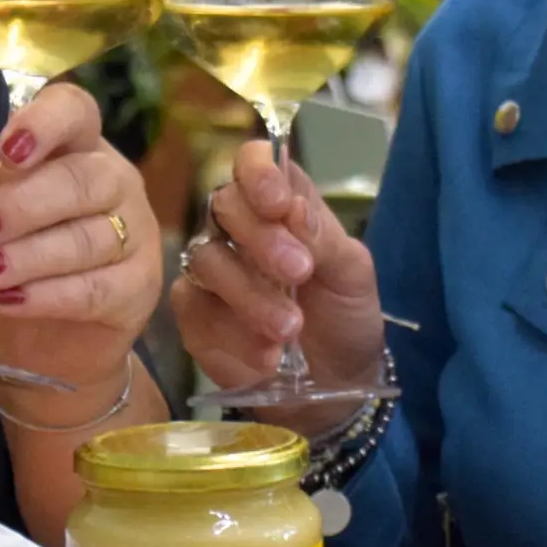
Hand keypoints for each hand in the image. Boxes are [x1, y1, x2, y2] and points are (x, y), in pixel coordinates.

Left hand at [0, 80, 158, 399]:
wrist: (40, 341)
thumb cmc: (10, 264)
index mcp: (75, 147)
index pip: (73, 112)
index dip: (43, 124)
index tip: (8, 151)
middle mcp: (114, 180)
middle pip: (82, 179)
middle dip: (23, 205)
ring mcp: (136, 233)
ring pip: (87, 238)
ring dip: (28, 256)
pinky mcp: (140, 287)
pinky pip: (95, 288)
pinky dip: (48, 296)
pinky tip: (10, 302)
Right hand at [167, 139, 383, 437]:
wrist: (336, 383)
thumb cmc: (345, 316)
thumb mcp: (352, 275)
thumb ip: (324, 237)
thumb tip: (292, 206)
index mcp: (279, 205)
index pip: (253, 163)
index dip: (258, 173)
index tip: (278, 203)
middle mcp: (237, 230)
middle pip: (223, 206)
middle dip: (260, 238)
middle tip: (298, 272)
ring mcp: (211, 272)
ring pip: (207, 260)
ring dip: (251, 295)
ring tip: (290, 329)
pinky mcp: (194, 316)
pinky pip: (197, 311)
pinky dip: (233, 334)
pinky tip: (267, 356)